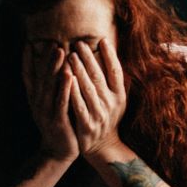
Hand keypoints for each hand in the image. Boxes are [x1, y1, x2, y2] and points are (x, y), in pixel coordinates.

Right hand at [22, 44, 78, 163]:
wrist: (58, 152)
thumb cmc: (58, 124)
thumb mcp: (50, 104)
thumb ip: (49, 87)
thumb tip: (53, 66)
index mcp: (35, 98)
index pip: (27, 75)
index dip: (26, 60)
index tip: (27, 43)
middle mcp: (38, 102)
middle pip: (40, 76)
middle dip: (46, 58)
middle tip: (52, 41)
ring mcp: (46, 111)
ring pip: (49, 85)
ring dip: (54, 68)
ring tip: (60, 51)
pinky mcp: (57, 120)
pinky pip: (60, 101)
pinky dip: (63, 87)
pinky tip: (69, 75)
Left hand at [68, 39, 126, 157]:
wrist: (102, 147)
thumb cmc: (107, 117)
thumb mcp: (117, 101)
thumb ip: (115, 82)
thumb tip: (112, 56)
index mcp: (119, 96)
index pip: (117, 71)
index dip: (111, 55)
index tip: (103, 40)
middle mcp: (111, 104)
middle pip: (100, 77)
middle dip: (89, 58)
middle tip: (79, 43)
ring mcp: (99, 114)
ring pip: (89, 88)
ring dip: (80, 71)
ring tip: (71, 55)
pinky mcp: (87, 124)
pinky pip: (79, 105)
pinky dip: (73, 92)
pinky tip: (66, 79)